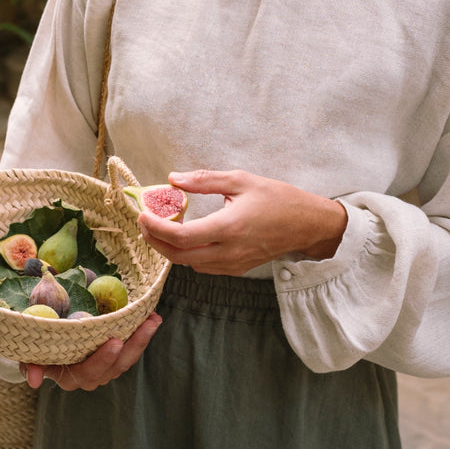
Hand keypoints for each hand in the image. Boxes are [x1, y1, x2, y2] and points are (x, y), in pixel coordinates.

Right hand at [20, 313, 161, 390]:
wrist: (45, 347)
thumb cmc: (38, 350)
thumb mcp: (30, 356)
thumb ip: (31, 366)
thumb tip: (33, 381)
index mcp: (72, 378)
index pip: (90, 371)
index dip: (103, 359)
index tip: (115, 342)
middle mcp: (92, 377)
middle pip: (117, 365)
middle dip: (133, 345)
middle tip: (146, 326)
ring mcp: (106, 368)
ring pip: (128, 357)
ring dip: (143, 338)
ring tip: (154, 319)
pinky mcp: (116, 358)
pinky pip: (132, 350)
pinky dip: (142, 335)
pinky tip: (152, 318)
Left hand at [138, 169, 347, 275]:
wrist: (306, 225)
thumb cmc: (278, 198)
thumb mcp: (240, 180)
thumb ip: (204, 180)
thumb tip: (173, 179)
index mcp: (229, 227)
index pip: (181, 237)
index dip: (156, 228)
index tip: (142, 215)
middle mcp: (229, 251)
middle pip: (179, 256)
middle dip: (155, 241)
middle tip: (144, 223)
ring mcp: (233, 264)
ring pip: (189, 265)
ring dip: (170, 249)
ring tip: (162, 227)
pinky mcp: (237, 269)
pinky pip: (203, 267)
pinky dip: (188, 255)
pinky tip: (186, 237)